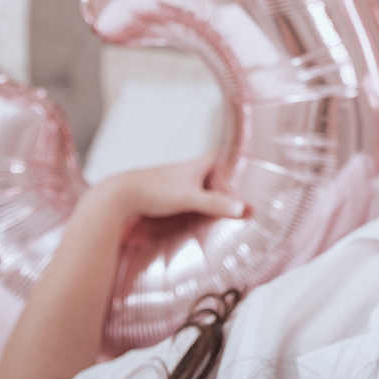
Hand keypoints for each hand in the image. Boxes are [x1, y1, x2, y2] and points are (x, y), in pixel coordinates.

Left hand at [82, 155, 247, 232]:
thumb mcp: (190, 198)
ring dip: (217, 199)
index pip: (229, 159)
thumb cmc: (153, 190)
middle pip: (220, 176)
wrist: (119, 197)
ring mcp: (181, 184)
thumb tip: (245, 208)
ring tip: (233, 211)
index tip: (259, 171)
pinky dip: (202, 208)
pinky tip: (205, 219)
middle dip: (233, 186)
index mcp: (201, 164)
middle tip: (251, 197)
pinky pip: (194, 201)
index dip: (243, 164)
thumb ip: (217, 204)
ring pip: (206, 189)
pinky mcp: (170, 197)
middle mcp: (192, 171)